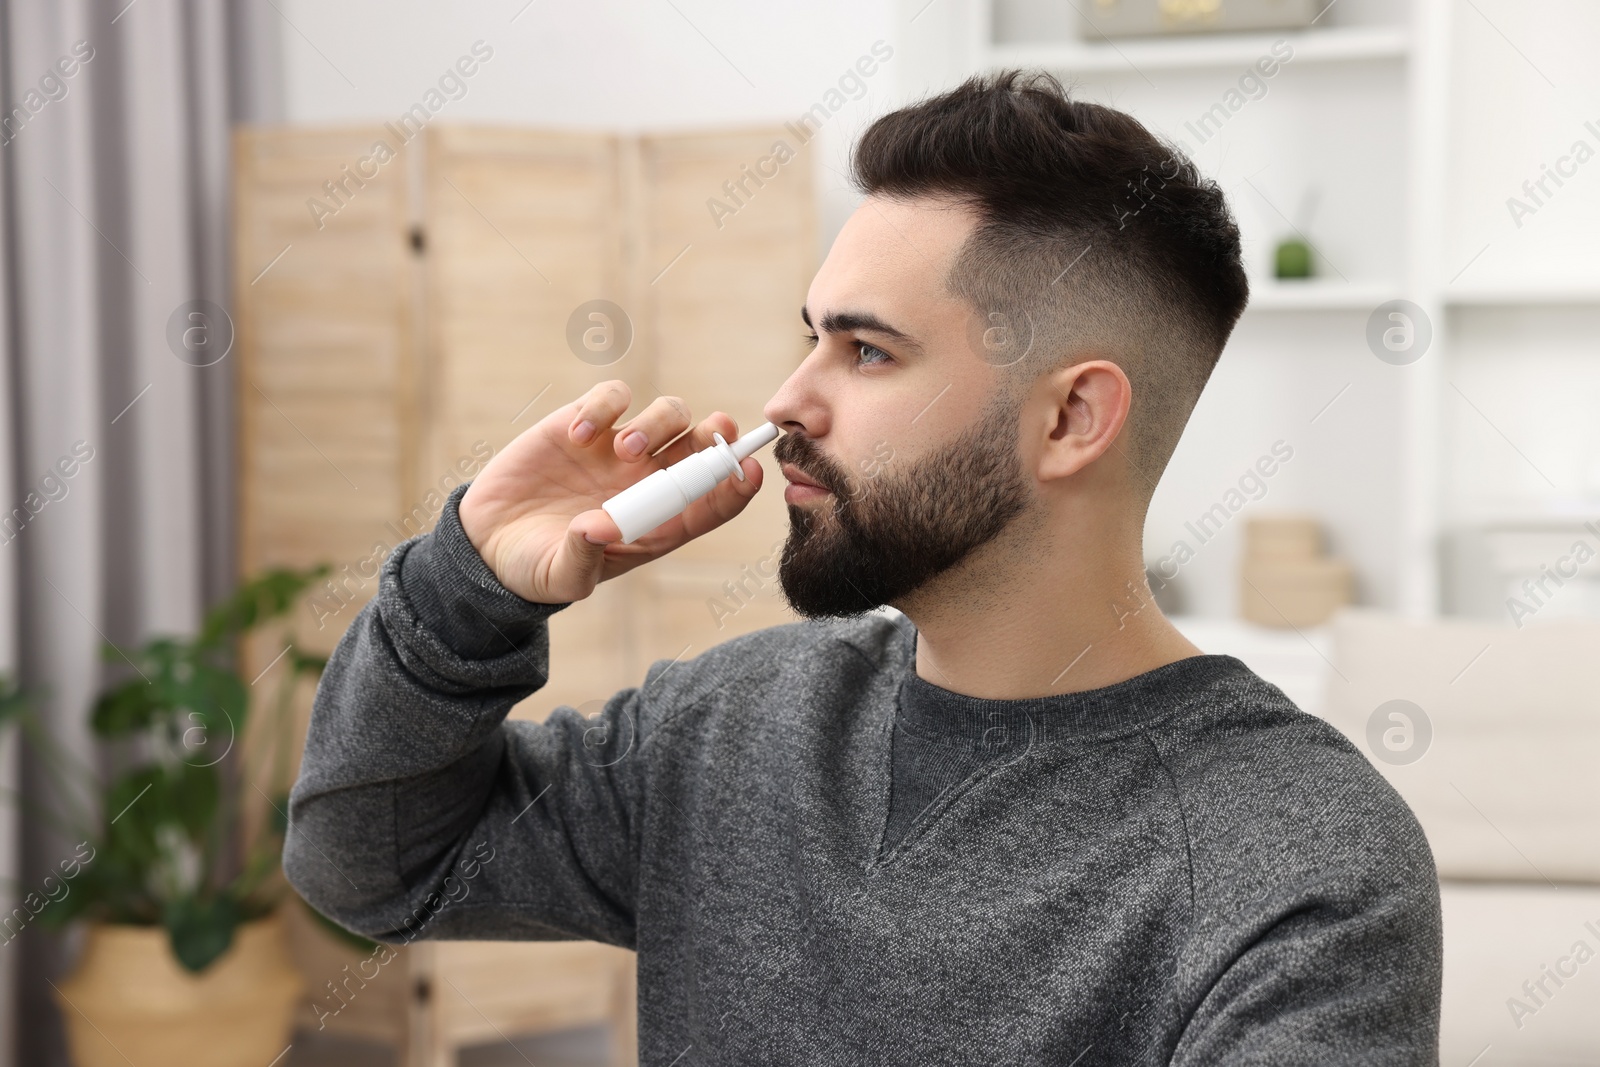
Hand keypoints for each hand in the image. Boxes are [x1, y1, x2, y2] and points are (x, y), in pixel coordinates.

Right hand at [457, 380, 765, 603]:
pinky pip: (613, 397)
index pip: (713, 502)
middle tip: (716, 431)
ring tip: (626, 448)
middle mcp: (649, 483)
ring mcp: (619, 450)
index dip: (736, 485)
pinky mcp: (584, 424)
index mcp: (659, 524)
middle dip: (718, 436)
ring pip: (670, 415)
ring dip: (660, 423)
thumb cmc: (536, 568)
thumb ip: (583, 557)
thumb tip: (598, 528)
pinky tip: (578, 435)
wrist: (488, 543)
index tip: (748, 470)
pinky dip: (604, 406)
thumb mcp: (562, 577)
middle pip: (703, 449)